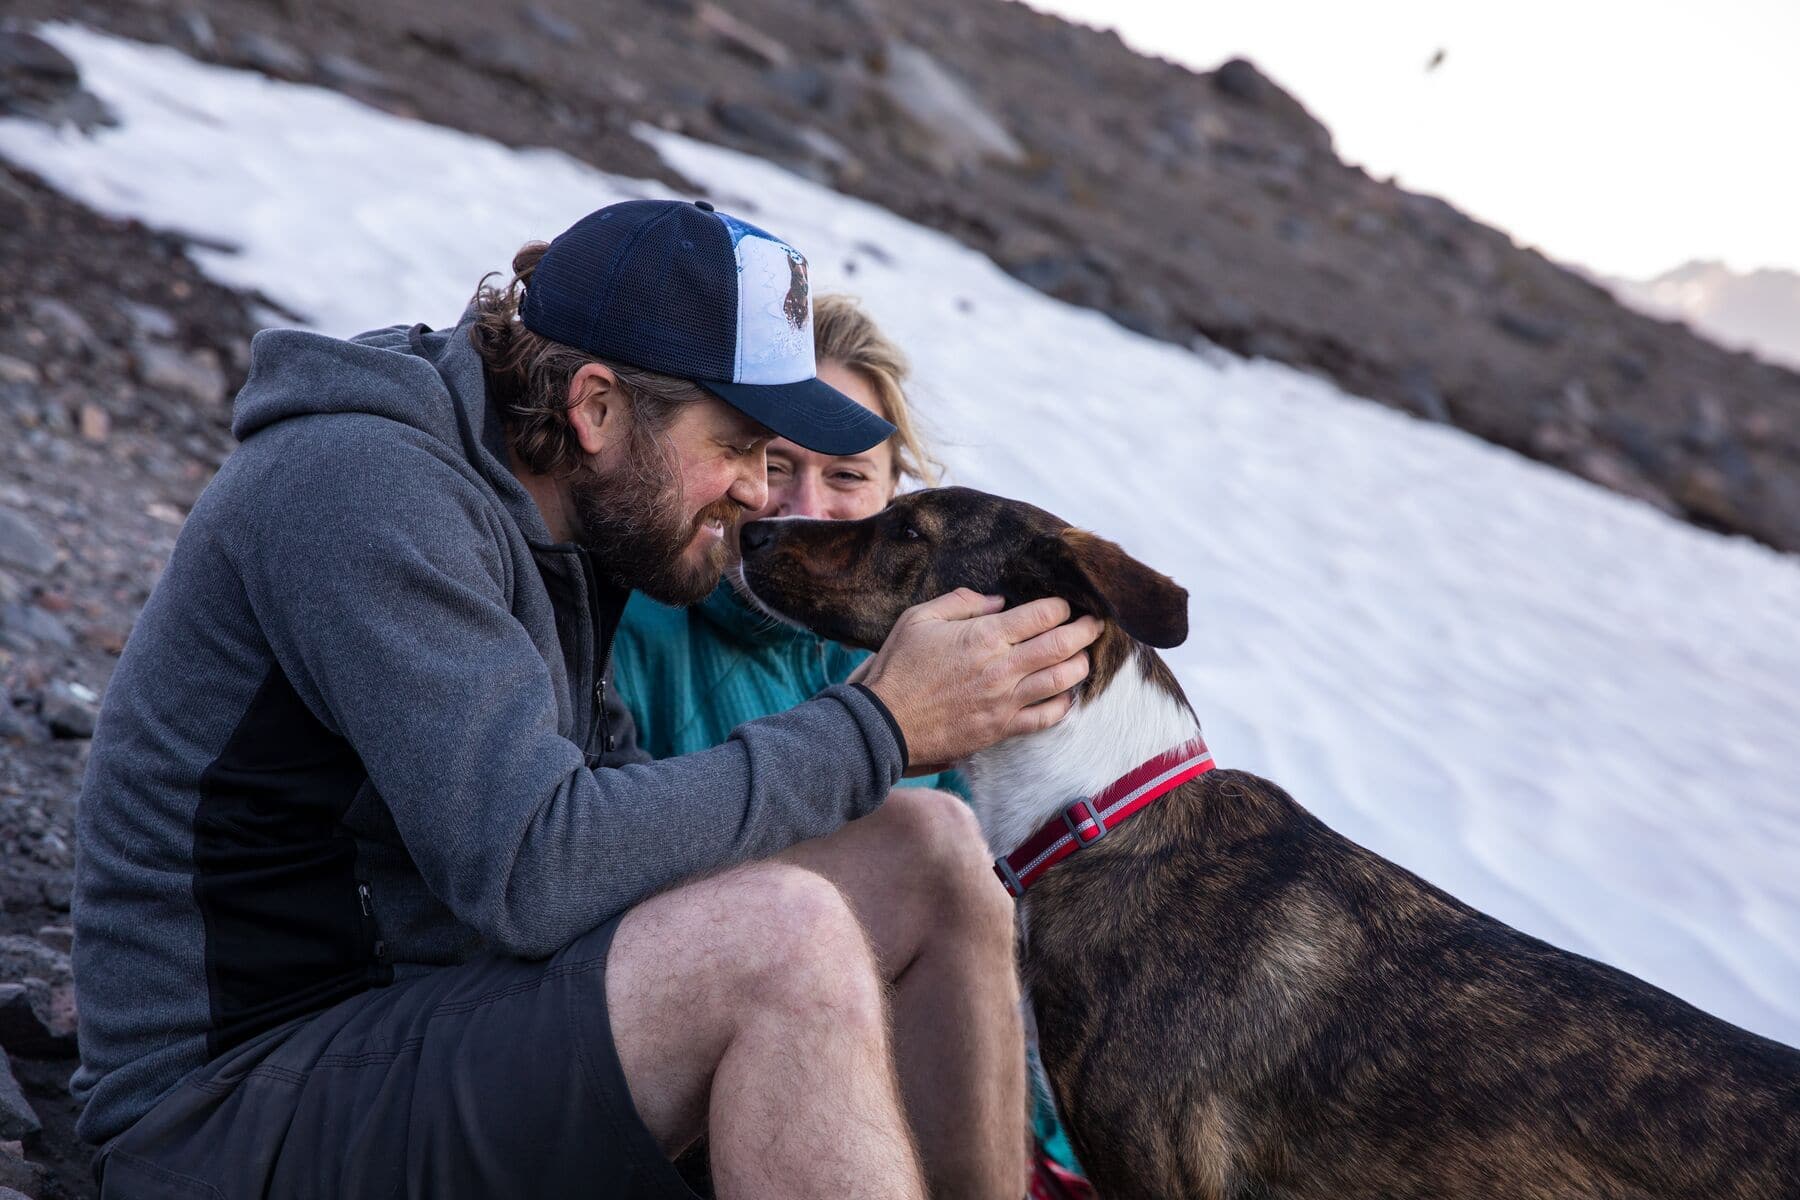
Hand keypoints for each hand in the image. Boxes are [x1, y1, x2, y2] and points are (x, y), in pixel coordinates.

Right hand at [858, 589, 1100, 768]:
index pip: (1042, 615)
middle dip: (1086, 630)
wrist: (885, 724)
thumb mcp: (919, 618)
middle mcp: (1003, 668)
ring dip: (1081, 664)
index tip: (1066, 603)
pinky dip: (1064, 704)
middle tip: (1096, 623)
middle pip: (1063, 645)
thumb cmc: (899, 667)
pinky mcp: (1003, 728)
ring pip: (1063, 680)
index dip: (1061, 606)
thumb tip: (998, 601)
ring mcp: (1006, 701)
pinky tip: (1067, 694)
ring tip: (1085, 655)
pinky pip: (1047, 717)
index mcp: (985, 636)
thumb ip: (961, 602)